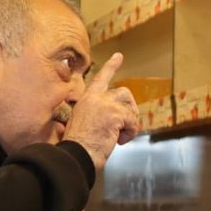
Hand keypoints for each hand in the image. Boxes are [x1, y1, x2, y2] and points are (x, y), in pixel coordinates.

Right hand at [64, 52, 140, 171]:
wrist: (77, 153)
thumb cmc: (78, 145)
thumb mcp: (83, 123)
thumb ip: (97, 114)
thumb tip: (114, 120)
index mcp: (87, 99)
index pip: (101, 78)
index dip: (111, 66)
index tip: (119, 56)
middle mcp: (95, 97)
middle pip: (124, 93)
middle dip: (130, 109)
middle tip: (124, 126)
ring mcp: (105, 104)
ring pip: (130, 107)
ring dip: (130, 122)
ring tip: (119, 136)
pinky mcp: (115, 114)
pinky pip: (133, 121)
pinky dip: (130, 133)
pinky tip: (119, 141)